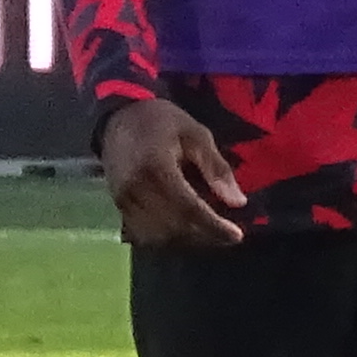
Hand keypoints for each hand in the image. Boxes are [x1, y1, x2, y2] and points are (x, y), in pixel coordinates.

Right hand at [97, 94, 245, 250]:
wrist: (118, 117)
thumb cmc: (161, 121)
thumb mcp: (196, 134)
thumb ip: (216, 167)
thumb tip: (237, 202)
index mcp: (157, 168)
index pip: (189, 208)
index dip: (214, 226)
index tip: (236, 236)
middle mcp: (136, 189)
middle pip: (175, 227)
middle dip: (204, 235)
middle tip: (226, 233)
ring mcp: (124, 201)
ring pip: (159, 236)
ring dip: (186, 239)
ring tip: (206, 231)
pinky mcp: (119, 206)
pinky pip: (144, 234)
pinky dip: (166, 237)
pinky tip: (182, 228)